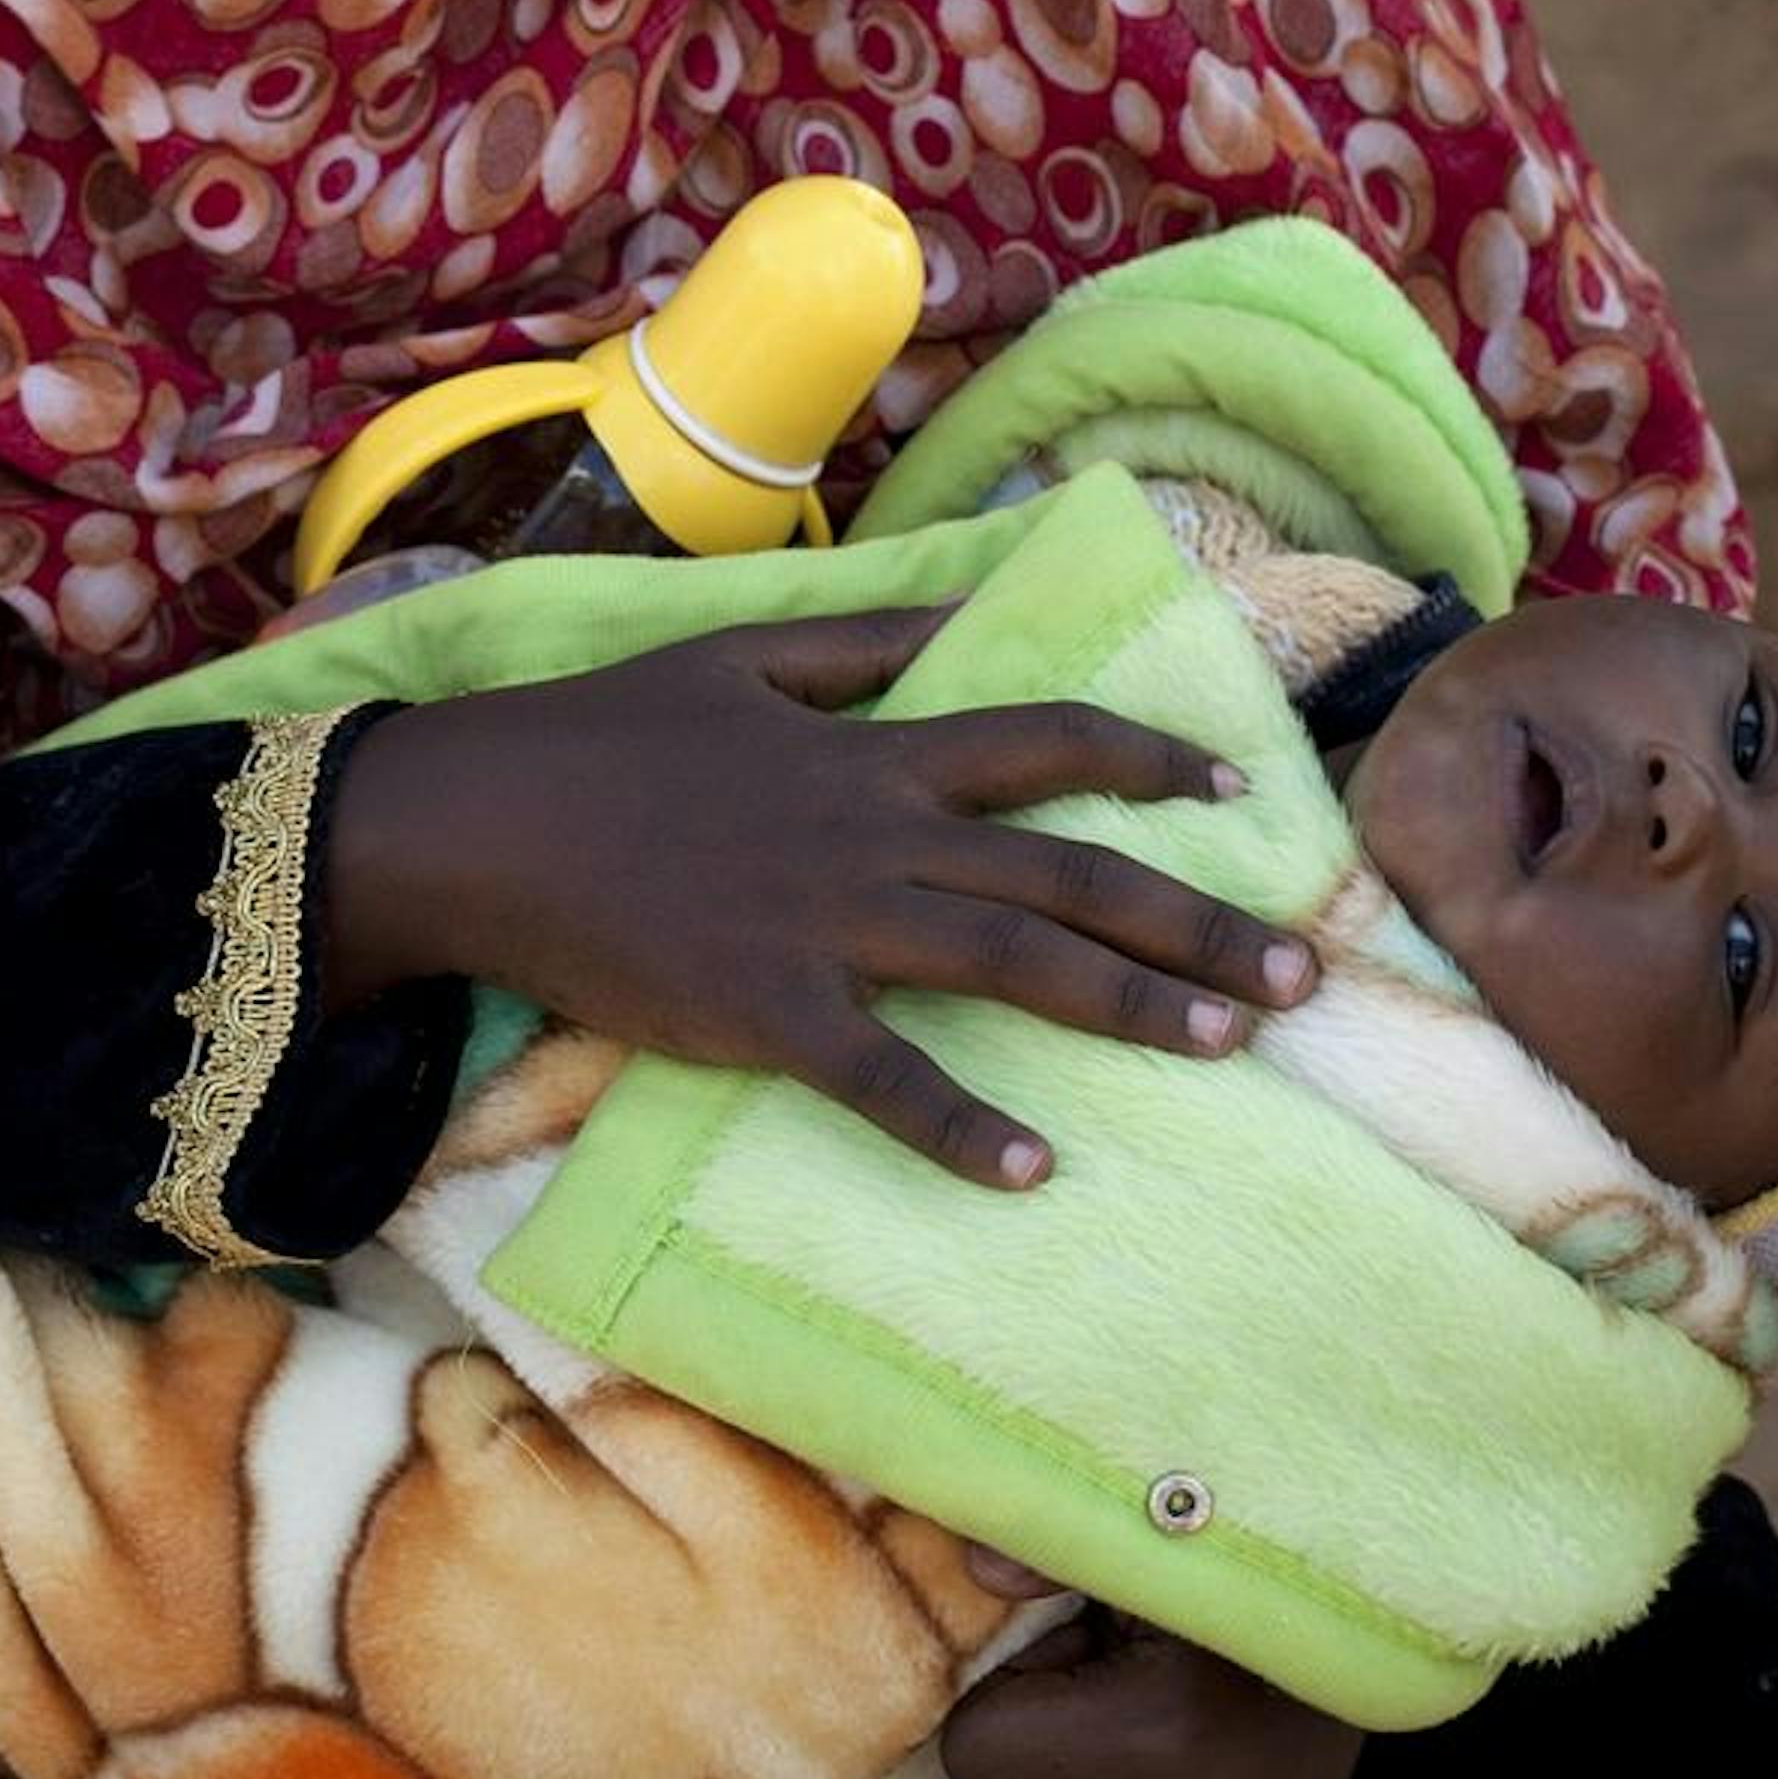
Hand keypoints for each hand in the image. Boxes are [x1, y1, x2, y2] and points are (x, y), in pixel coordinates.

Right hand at [323, 608, 1313, 1186]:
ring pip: (1010, 963)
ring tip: (1231, 1048)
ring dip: (1130, 1007)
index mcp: (873, 750)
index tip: (1240, 789)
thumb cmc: (598, 739)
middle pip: (1068, 872)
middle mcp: (873, 831)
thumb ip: (867, 642)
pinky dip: (958, 1123)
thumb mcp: (740, 658)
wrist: (473, 820)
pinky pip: (881, 1074)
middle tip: (1304, 977)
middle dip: (1197, 922)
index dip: (1154, 761)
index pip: (1049, 744)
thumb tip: (975, 609)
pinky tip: (1033, 1168)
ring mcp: (823, 921)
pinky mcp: (762, 1007)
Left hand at [941, 1587, 1364, 1778]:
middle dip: (1008, 1771)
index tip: (1058, 1658)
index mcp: (1159, 1728)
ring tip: (1111, 1740)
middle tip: (1067, 1707)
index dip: (999, 1698)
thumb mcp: (1144, 1546)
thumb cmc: (1230, 1575)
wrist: (1368, 1629)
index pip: (977, 1753)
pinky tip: (1145, 1776)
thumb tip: (970, 1564)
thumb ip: (1049, 1548)